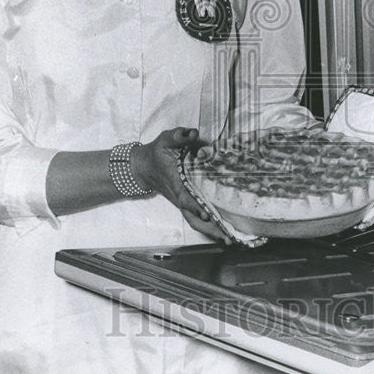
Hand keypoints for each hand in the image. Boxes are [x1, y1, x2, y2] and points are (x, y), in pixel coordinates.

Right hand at [133, 127, 230, 243]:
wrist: (143, 167)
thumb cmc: (157, 152)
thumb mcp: (166, 139)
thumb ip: (179, 136)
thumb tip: (192, 133)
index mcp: (175, 182)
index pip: (185, 197)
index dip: (195, 206)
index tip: (206, 213)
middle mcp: (179, 196)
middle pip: (193, 217)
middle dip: (209, 228)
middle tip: (227, 236)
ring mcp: (181, 202)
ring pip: (195, 221)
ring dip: (211, 231)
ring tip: (229, 239)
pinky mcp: (184, 204)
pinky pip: (195, 218)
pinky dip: (208, 226)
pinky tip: (223, 230)